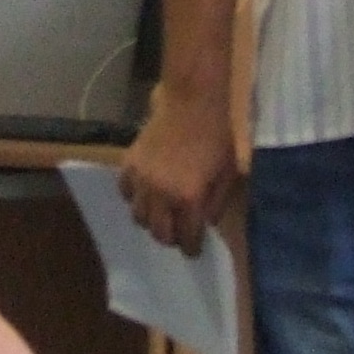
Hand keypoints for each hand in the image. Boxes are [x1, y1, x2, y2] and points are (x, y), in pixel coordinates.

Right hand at [119, 87, 240, 257]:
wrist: (192, 103)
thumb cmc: (216, 137)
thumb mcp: (227, 174)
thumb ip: (216, 204)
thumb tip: (204, 223)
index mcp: (188, 198)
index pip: (187, 237)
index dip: (192, 248)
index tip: (194, 250)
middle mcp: (161, 195)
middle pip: (159, 233)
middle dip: (171, 237)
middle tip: (179, 233)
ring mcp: (141, 180)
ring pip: (138, 217)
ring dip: (151, 220)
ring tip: (161, 214)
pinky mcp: (129, 164)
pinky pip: (125, 192)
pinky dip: (134, 197)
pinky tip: (145, 193)